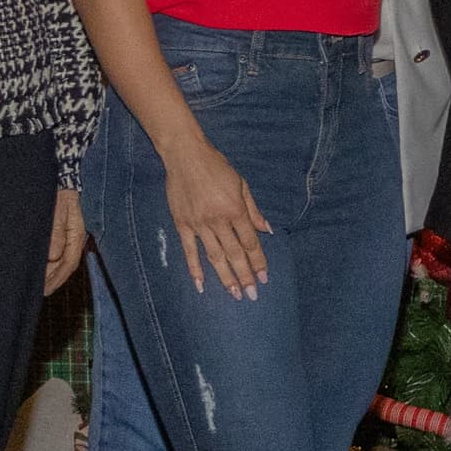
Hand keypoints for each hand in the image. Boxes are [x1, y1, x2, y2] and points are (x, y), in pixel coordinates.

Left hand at [44, 186, 85, 295]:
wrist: (68, 171)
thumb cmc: (62, 188)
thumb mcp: (57, 207)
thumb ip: (56, 229)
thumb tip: (53, 255)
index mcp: (77, 233)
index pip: (68, 263)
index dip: (56, 278)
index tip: (43, 290)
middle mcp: (76, 237)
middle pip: (66, 265)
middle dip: (53, 280)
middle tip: (39, 292)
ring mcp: (73, 234)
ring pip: (64, 259)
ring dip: (52, 273)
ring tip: (40, 285)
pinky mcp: (67, 229)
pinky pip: (61, 251)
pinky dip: (52, 262)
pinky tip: (44, 266)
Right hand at [163, 135, 273, 296]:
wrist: (185, 155)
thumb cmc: (216, 166)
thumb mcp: (241, 184)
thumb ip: (253, 210)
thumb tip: (267, 229)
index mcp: (235, 210)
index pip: (250, 242)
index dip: (258, 261)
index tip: (264, 278)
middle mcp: (218, 220)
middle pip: (234, 254)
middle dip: (245, 276)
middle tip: (252, 295)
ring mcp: (199, 224)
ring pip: (214, 256)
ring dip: (225, 277)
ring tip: (234, 294)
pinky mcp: (182, 224)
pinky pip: (190, 251)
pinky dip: (195, 269)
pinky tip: (201, 285)